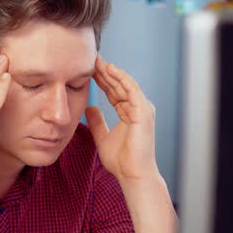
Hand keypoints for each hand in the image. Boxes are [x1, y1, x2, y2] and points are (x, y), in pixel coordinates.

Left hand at [85, 54, 157, 182]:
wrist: (132, 174)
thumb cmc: (121, 161)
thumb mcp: (102, 137)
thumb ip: (97, 122)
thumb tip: (89, 108)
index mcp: (129, 113)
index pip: (114, 92)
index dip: (102, 80)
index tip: (89, 70)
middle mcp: (137, 108)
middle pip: (119, 85)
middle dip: (105, 72)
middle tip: (92, 59)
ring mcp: (142, 109)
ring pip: (125, 84)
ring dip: (112, 72)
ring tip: (98, 61)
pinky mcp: (144, 110)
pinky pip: (131, 89)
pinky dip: (121, 78)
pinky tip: (110, 69)